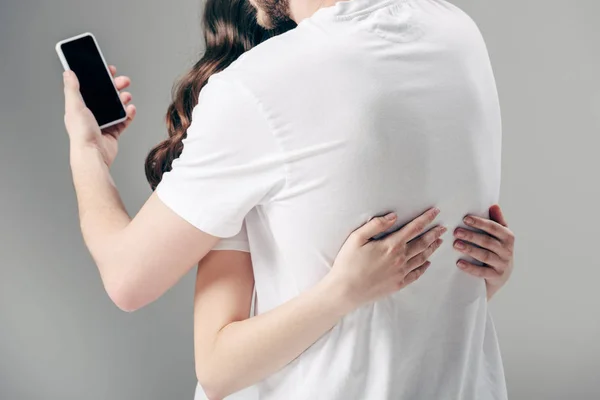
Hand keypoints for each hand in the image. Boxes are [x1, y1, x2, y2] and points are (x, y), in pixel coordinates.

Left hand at [62, 65, 135, 167]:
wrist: (93, 154)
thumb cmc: (81, 134)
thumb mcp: (74, 106)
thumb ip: (72, 88)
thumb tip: (68, 72)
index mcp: (80, 107)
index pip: (90, 87)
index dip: (99, 77)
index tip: (108, 70)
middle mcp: (91, 114)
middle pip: (106, 95)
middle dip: (116, 86)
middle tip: (123, 81)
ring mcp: (103, 123)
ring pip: (116, 106)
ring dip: (123, 99)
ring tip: (127, 96)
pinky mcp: (113, 132)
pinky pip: (124, 120)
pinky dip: (129, 114)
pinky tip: (131, 109)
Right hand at [327, 207, 446, 311]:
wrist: (345, 291)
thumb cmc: (348, 263)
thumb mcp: (357, 238)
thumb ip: (376, 225)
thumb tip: (393, 216)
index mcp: (391, 245)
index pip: (414, 228)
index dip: (426, 218)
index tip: (435, 212)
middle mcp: (400, 259)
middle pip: (422, 243)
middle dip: (434, 234)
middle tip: (443, 228)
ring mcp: (401, 273)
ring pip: (422, 258)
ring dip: (432, 248)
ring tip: (439, 242)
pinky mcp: (398, 284)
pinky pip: (416, 274)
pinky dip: (424, 267)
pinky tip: (427, 263)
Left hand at [453, 204, 514, 300]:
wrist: (501, 276)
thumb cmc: (497, 250)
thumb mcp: (499, 236)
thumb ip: (496, 221)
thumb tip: (494, 205)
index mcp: (508, 237)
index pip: (494, 227)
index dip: (480, 222)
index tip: (465, 219)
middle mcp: (507, 250)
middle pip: (488, 241)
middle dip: (471, 236)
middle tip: (456, 232)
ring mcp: (502, 264)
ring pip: (485, 256)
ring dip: (470, 249)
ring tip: (456, 245)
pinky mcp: (496, 277)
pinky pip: (482, 272)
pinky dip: (470, 268)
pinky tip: (459, 263)